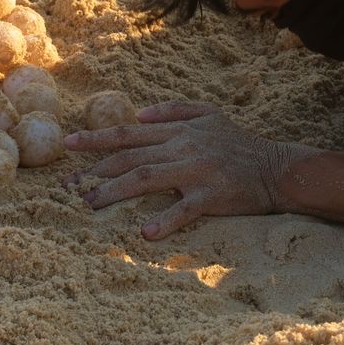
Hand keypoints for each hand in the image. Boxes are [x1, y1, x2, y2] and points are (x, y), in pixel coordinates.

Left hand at [63, 101, 312, 239]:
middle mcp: (182, 147)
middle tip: (67, 187)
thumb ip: (173, 110)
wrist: (277, 168)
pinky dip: (164, 221)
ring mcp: (196, 170)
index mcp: (178, 131)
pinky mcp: (212, 195)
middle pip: (129, 157)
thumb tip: (138, 114)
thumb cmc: (240, 144)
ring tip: (90, 204)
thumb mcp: (209, 115)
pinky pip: (184, 209)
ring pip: (145, 178)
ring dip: (114, 192)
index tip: (68, 144)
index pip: (128, 134)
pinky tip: (146, 233)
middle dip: (94, 171)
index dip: (96, 139)